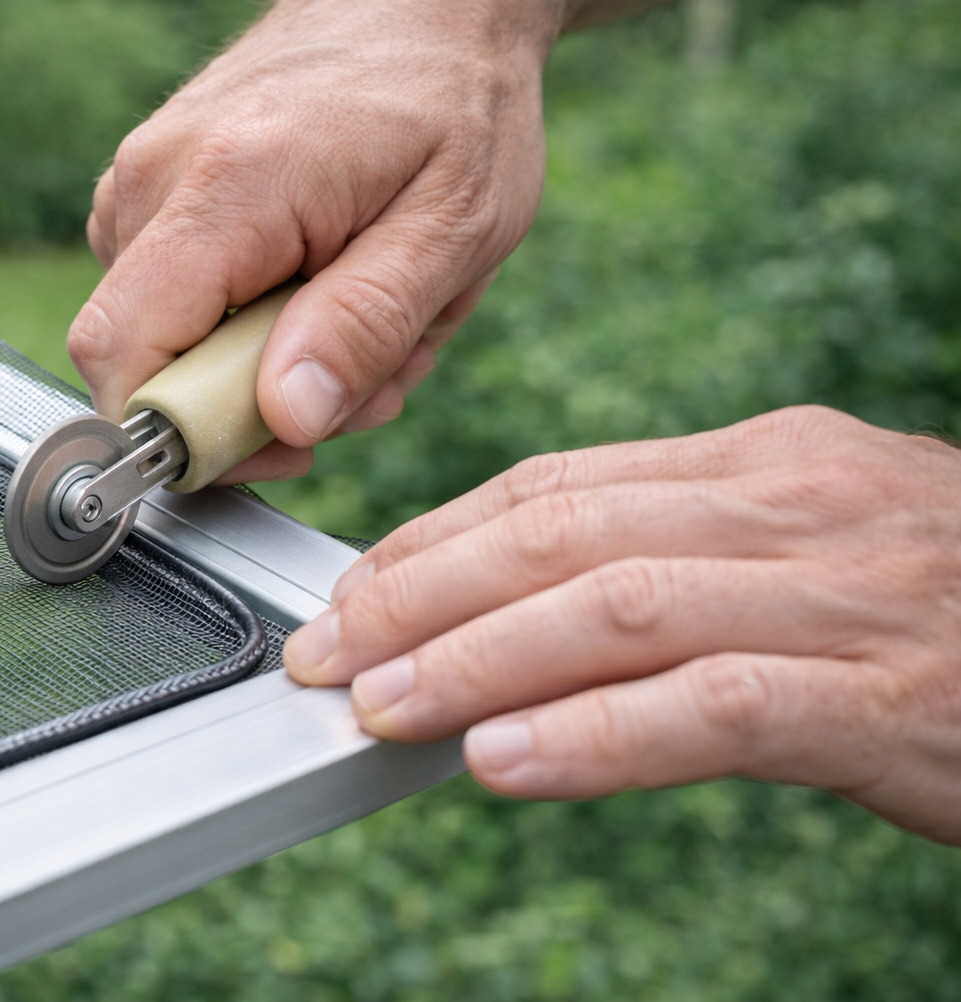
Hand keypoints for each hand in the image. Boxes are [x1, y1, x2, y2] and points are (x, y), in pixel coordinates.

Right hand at [68, 0, 581, 482]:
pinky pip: (174, 303)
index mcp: (228, 188)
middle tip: (368, 372)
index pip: (123, 353)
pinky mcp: (151, 192)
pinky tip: (322, 289)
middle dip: (253, 405)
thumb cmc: (452, 102)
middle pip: (143, 361)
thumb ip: (365, 324)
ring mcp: (143, 181)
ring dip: (263, 366)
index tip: (280, 442)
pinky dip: (249, 325)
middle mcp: (157, 179)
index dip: (183, 433)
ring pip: (164, 341)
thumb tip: (285, 420)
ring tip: (359, 313)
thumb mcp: (454, 227)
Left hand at [283, 406, 960, 844]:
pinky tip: (504, 761)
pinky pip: (715, 708)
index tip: (354, 590)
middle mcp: (792, 504)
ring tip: (378, 705)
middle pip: (561, 535)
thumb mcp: (811, 549)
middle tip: (325, 652)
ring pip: (616, 609)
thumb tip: (525, 606)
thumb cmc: (949, 609)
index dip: (436, 539)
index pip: (558, 484)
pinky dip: (597, 734)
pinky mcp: (886, 694)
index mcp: (761, 463)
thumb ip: (680, 561)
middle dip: (422, 596)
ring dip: (476, 661)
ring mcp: (844, 593)